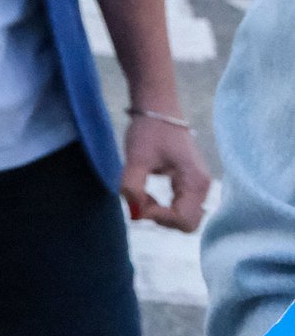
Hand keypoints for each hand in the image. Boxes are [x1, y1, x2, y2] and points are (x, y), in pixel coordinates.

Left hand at [121, 112, 210, 231]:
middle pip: (187, 224)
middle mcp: (203, 188)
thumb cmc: (149, 131)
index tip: (138, 200)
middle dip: (161, 218)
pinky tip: (146, 192)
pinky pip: (179, 208)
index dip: (158, 217)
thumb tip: (135, 215)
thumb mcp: (136, 159)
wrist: (158, 111)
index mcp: (196, 182)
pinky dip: (162, 208)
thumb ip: (133, 188)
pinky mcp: (189, 185)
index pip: (184, 220)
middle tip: (140, 198)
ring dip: (160, 213)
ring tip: (142, 193)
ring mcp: (198, 187)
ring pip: (183, 218)